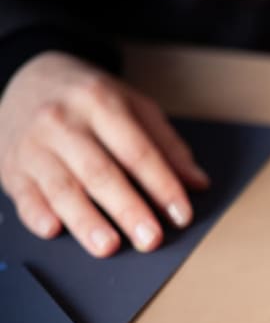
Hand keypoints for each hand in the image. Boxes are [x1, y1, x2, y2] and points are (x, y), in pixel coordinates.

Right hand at [0, 51, 208, 256]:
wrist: (29, 76)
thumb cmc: (90, 98)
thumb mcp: (133, 106)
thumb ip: (165, 144)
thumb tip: (197, 182)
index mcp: (100, 102)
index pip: (137, 151)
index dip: (162, 185)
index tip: (182, 214)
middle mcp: (62, 121)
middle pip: (99, 171)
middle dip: (127, 209)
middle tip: (150, 239)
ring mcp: (33, 144)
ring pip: (61, 187)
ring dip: (85, 221)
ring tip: (109, 246)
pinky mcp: (11, 165)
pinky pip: (23, 194)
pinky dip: (37, 214)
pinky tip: (53, 230)